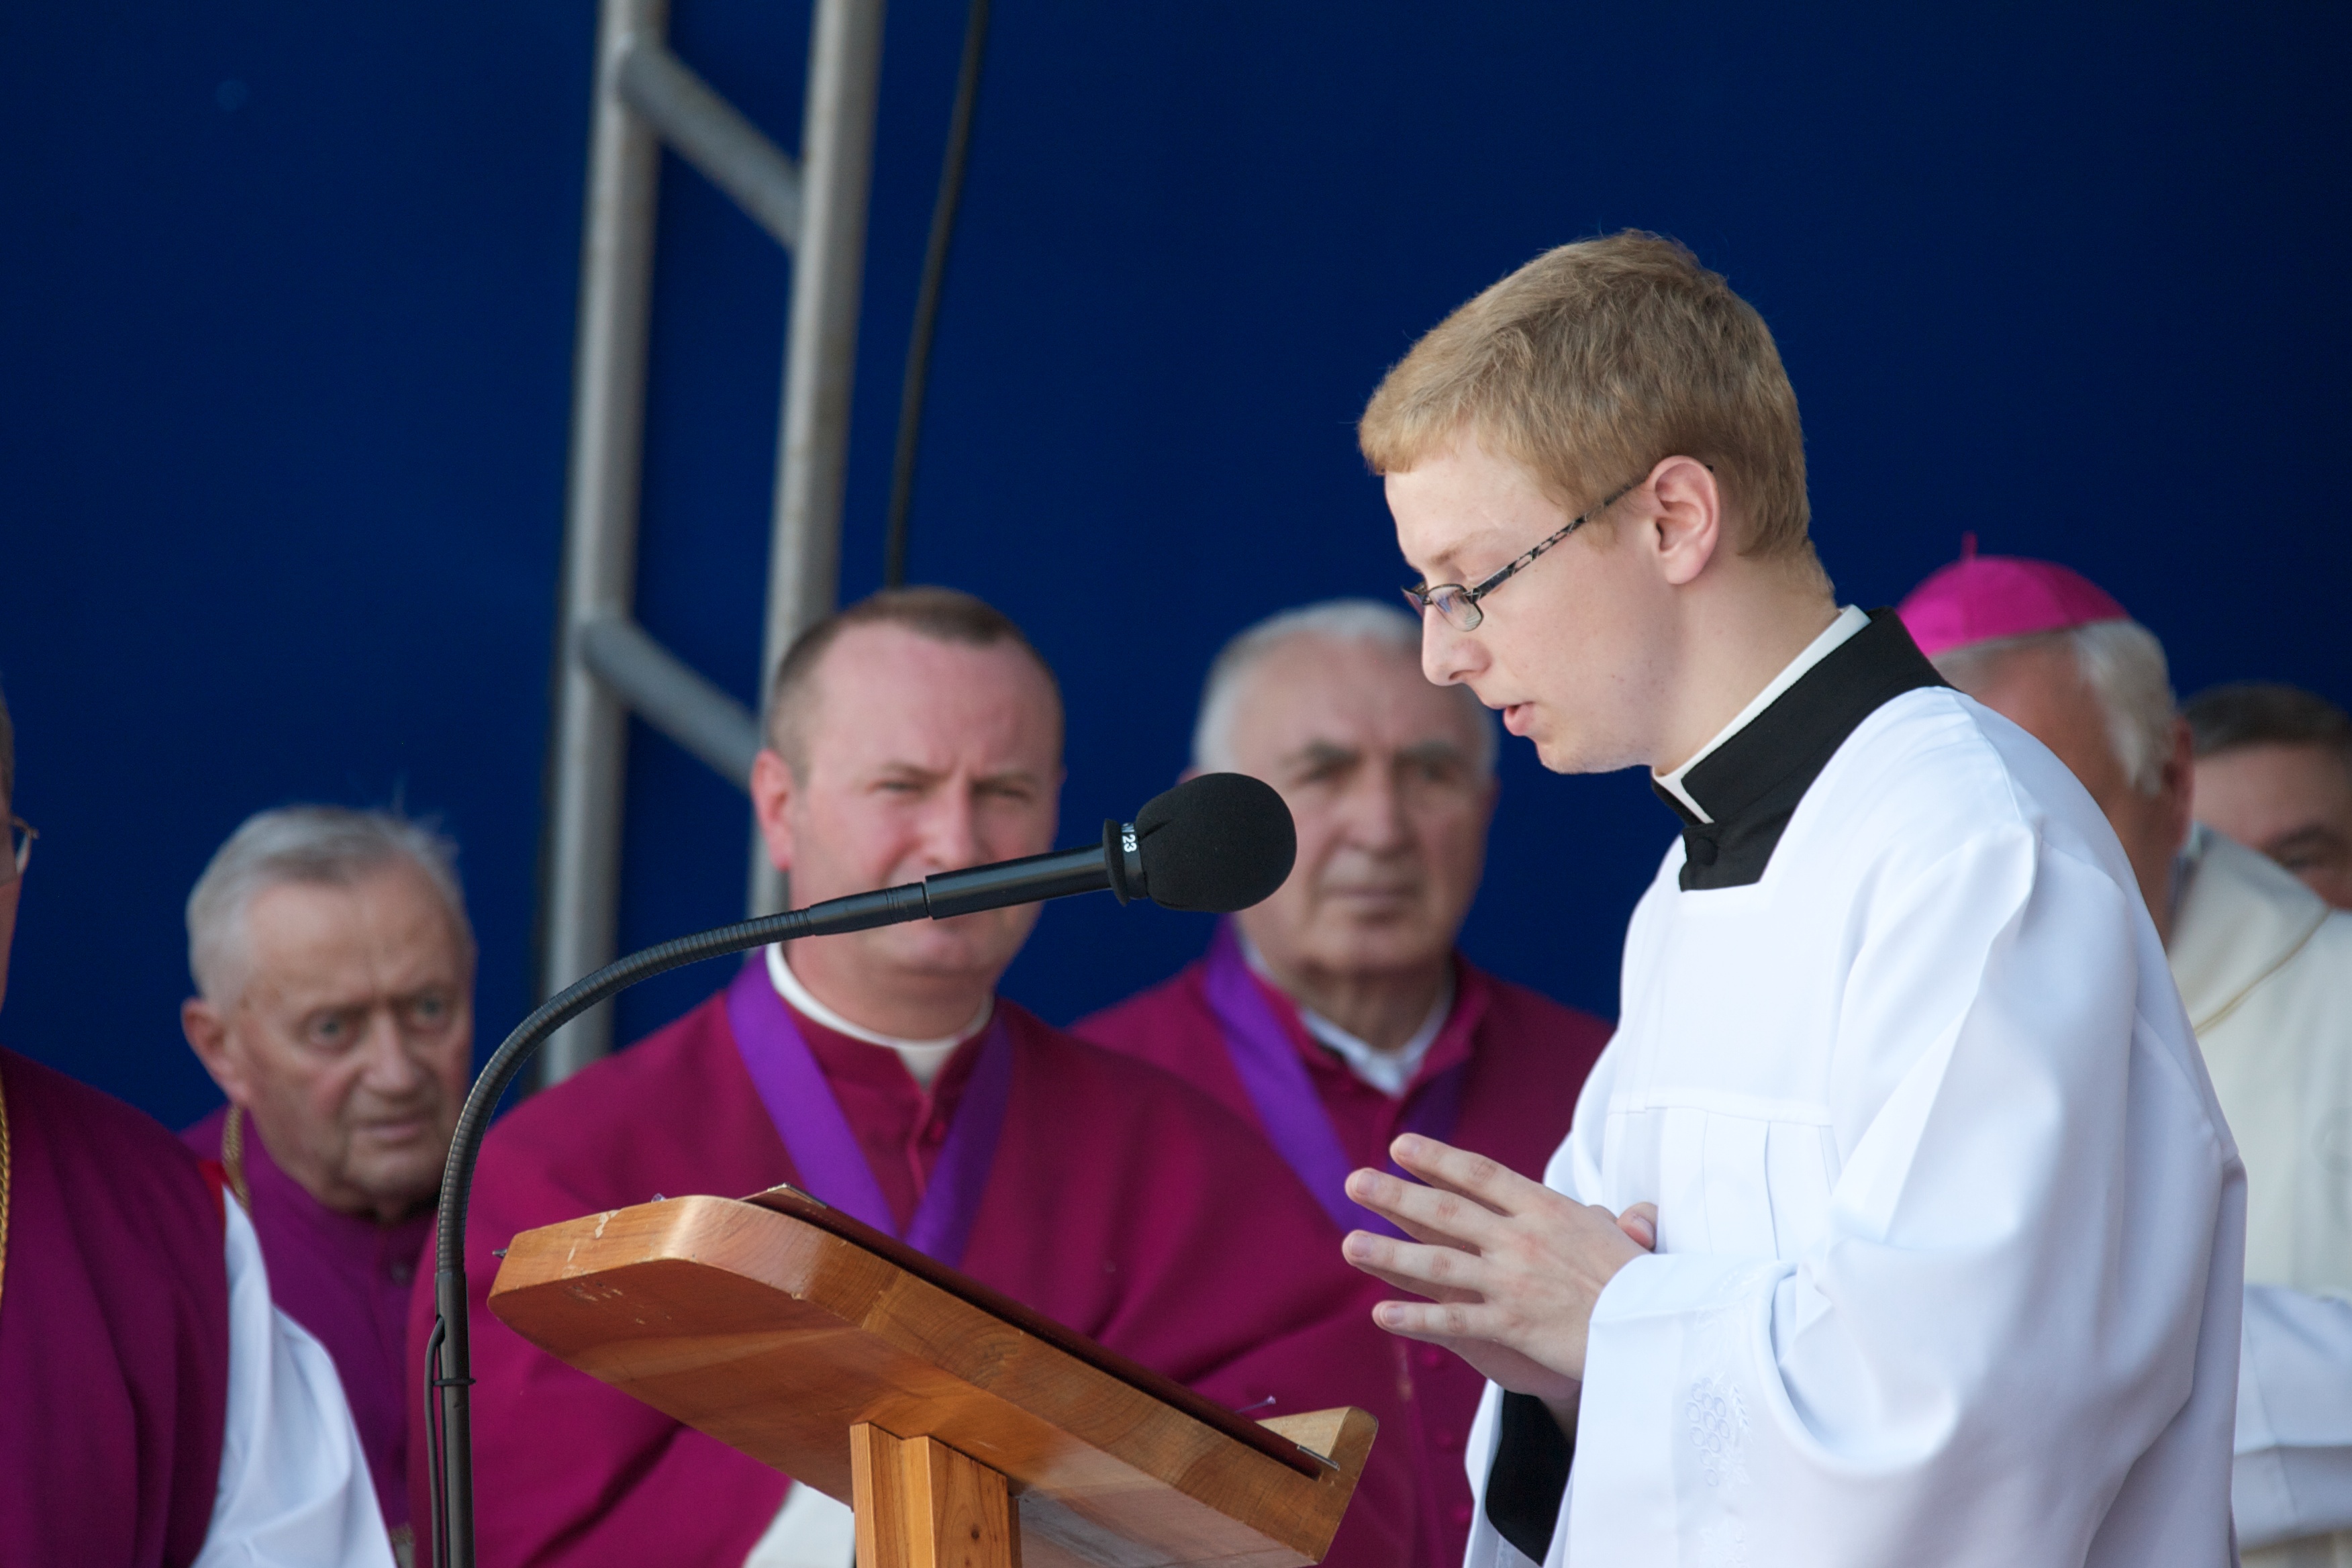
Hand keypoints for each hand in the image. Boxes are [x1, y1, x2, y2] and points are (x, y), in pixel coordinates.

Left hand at [1342, 1135, 1654, 1404]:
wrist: (1660, 1328)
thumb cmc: (1644, 1282)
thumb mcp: (1624, 1238)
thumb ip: (1611, 1221)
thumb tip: (1631, 1212)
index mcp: (1545, 1207)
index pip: (1480, 1174)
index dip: (1437, 1158)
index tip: (1401, 1146)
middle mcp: (1522, 1238)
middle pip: (1446, 1210)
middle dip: (1394, 1194)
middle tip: (1353, 1181)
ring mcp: (1513, 1281)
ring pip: (1437, 1262)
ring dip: (1388, 1252)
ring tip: (1349, 1243)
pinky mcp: (1513, 1324)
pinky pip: (1453, 1319)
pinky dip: (1415, 1317)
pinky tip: (1380, 1313)